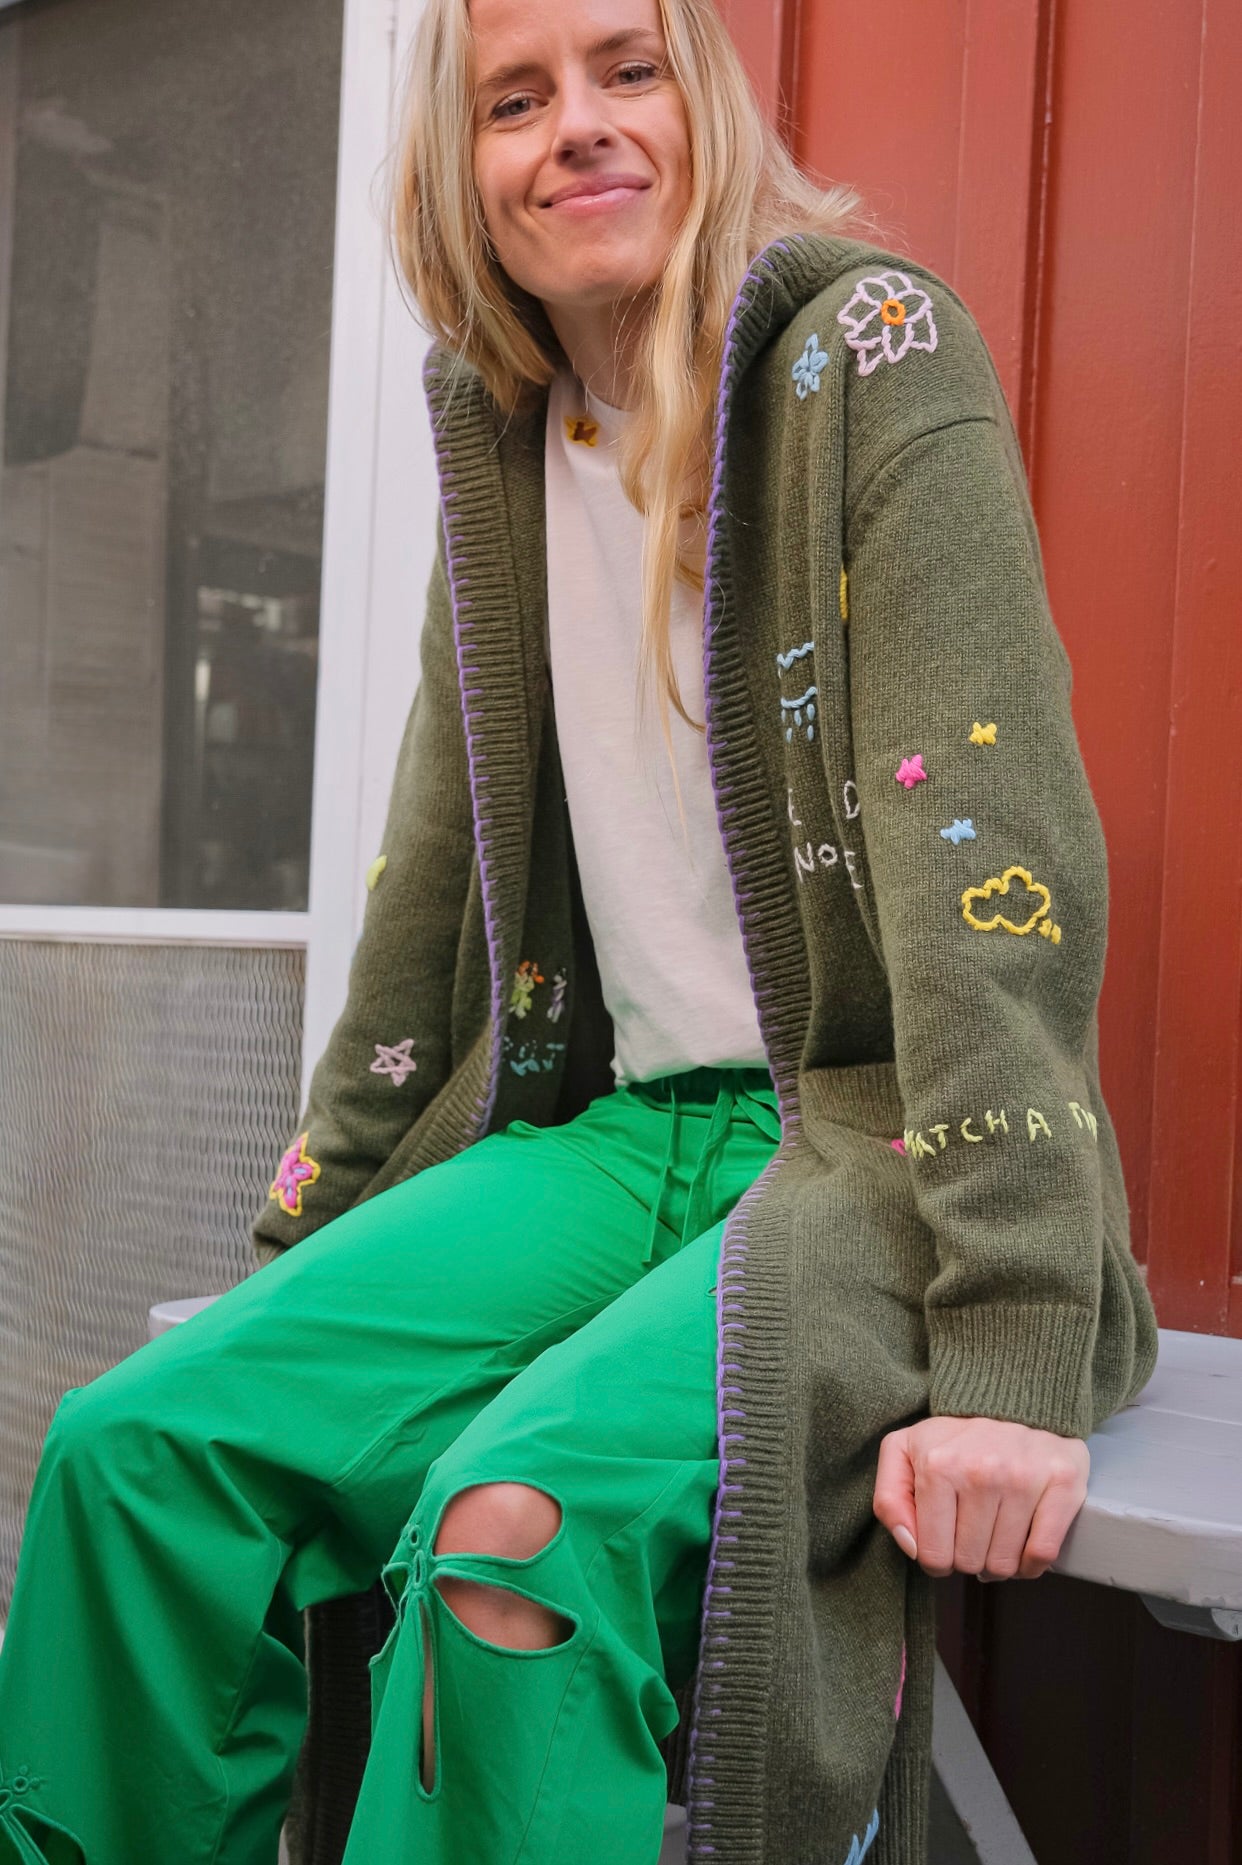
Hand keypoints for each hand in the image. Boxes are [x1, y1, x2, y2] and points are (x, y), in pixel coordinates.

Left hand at [873, 1415, 1088, 1580]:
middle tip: (972, 1536)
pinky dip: (1031, 1564)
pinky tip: (1022, 1549)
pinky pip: (1042, 1553)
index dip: (936, 1559)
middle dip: (968, 1559)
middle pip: (970, 1562)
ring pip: (1005, 1563)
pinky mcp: (1062, 1483)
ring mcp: (1024, 1477)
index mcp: (937, 1465)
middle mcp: (981, 1471)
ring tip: (995, 1537)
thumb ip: (889, 1500)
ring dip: (999, 1562)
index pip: (932, 1554)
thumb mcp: (904, 1453)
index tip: (945, 1542)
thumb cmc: (955, 1437)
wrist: (1015, 1399)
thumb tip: (912, 1546)